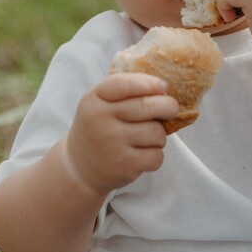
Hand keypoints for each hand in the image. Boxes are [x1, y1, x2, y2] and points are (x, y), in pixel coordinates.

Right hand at [65, 73, 179, 193]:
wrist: (80, 168)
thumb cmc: (99, 128)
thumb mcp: (99, 103)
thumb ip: (125, 91)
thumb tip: (163, 89)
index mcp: (94, 100)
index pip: (123, 83)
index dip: (148, 83)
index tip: (163, 87)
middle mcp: (101, 120)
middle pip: (148, 106)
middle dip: (168, 106)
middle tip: (171, 109)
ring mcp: (112, 144)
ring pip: (157, 132)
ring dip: (159, 135)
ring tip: (146, 138)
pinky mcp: (124, 165)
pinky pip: (156, 155)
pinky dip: (156, 155)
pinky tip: (142, 155)